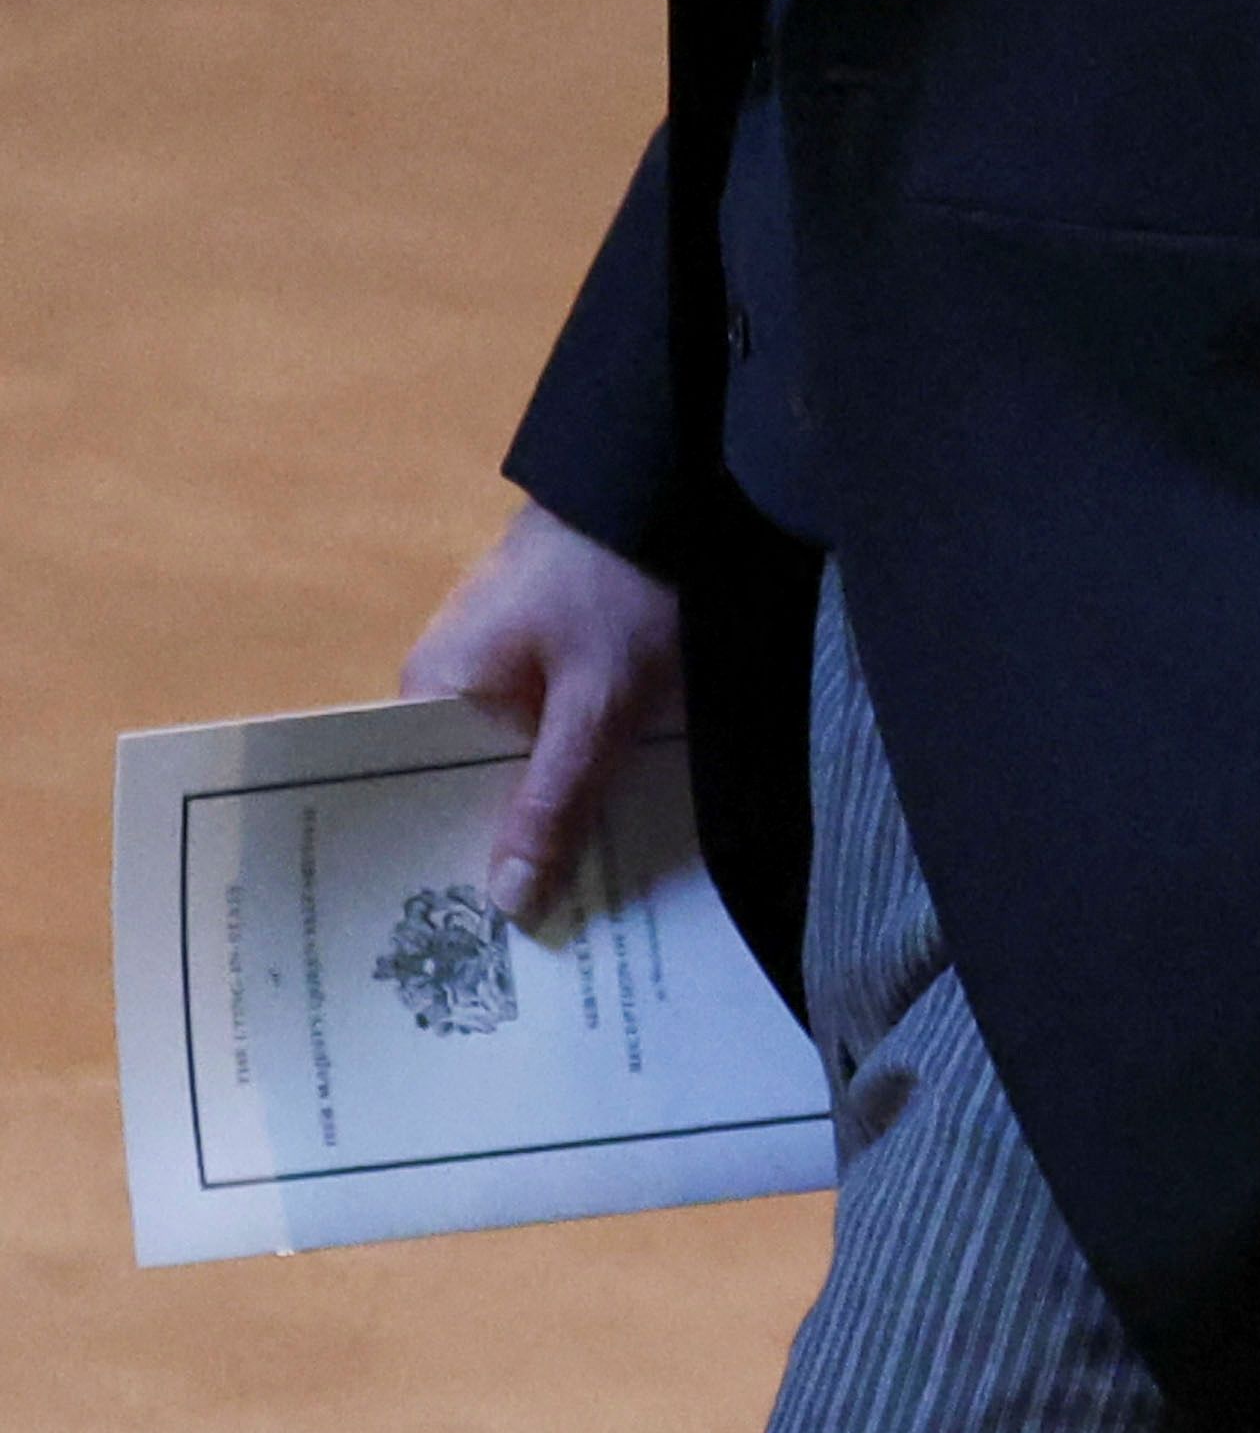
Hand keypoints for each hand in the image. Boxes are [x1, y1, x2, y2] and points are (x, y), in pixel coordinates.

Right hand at [400, 501, 681, 929]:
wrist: (669, 478)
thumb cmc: (620, 587)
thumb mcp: (597, 705)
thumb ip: (553, 800)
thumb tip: (504, 901)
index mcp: (432, 692)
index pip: (416, 803)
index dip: (448, 870)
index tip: (471, 950)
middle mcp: (451, 682)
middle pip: (470, 791)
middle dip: (509, 857)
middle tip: (540, 954)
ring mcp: (502, 666)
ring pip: (519, 768)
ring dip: (551, 819)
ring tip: (580, 911)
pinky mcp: (552, 656)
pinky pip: (552, 735)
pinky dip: (578, 775)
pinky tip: (611, 832)